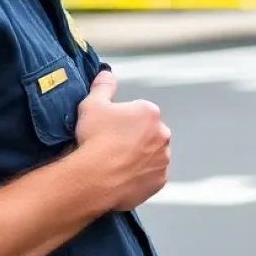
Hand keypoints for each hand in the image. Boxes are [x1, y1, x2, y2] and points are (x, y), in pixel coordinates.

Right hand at [73, 68, 170, 211]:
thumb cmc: (94, 140)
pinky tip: (123, 177)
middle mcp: (162, 134)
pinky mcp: (159, 180)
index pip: (139, 112)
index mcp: (149, 113)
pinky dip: (141, 176)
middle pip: (149, 133)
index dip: (122, 120)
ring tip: (116, 164)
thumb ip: (103, 87)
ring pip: (152, 155)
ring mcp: (163, 159)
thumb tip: (107, 74)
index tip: (109, 129)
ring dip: (140, 157)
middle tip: (112, 147)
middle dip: (135, 138)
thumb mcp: (92, 104)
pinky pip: (151, 176)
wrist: (94, 178)